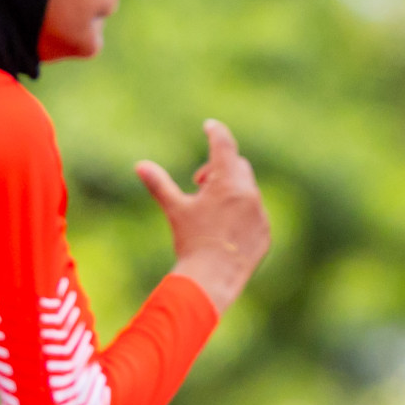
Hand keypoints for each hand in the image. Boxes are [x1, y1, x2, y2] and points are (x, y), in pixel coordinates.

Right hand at [135, 119, 269, 314]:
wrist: (212, 277)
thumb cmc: (191, 241)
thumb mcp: (175, 209)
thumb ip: (159, 184)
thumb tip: (140, 165)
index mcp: (227, 183)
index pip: (224, 145)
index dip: (216, 132)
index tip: (209, 126)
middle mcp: (249, 194)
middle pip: (237, 166)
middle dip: (219, 168)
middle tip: (198, 183)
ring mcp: (260, 213)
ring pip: (247, 189)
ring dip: (230, 190)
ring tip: (209, 209)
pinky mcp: (264, 231)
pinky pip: (254, 212)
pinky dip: (240, 211)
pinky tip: (222, 229)